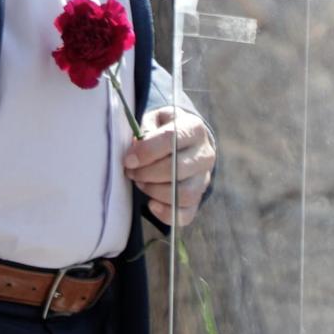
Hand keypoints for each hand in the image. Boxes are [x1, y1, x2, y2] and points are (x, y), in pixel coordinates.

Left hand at [123, 106, 215, 226]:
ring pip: (183, 194)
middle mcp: (205, 154)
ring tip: (140, 182)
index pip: (171, 139)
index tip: (128, 160)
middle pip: (176, 168)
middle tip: (130, 171)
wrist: (184, 142)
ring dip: (154, 191)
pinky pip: (185, 214)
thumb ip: (144, 129)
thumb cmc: (163, 130)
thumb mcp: (155, 119)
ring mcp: (204, 179)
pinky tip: (151, 203)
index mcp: (193, 128)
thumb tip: (135, 149)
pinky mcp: (198, 198)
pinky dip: (164, 213)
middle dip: (146, 173)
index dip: (146, 151)